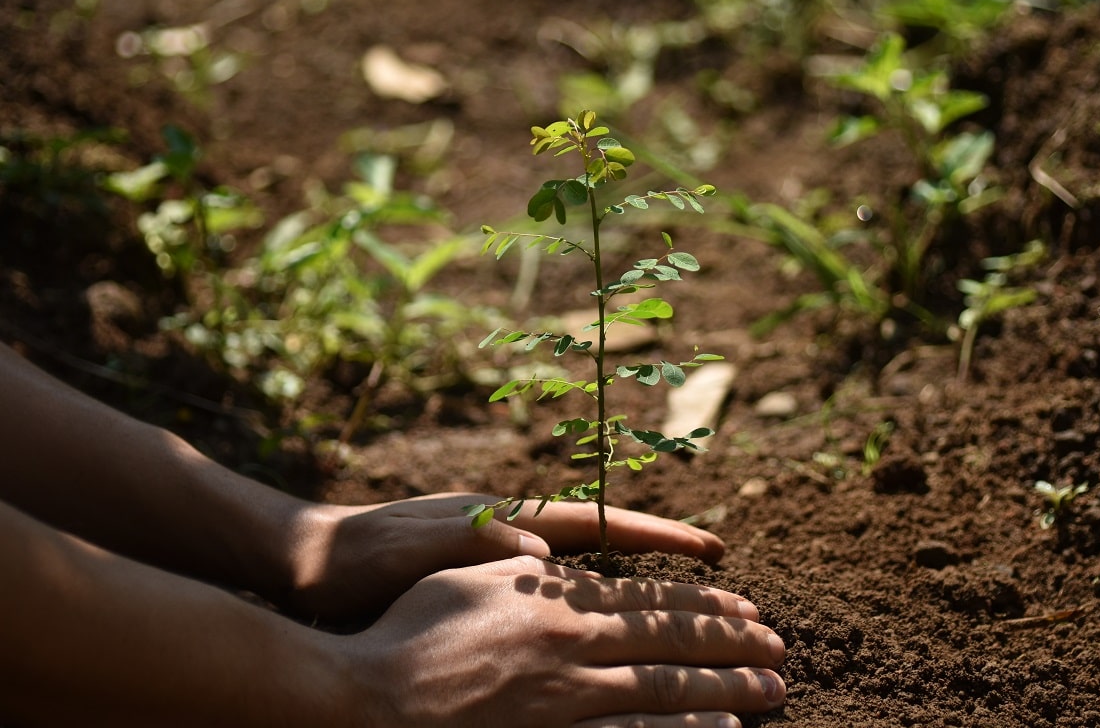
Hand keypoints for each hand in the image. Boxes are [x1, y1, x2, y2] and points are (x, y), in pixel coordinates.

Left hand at [285, 494, 724, 619]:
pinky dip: (600, 608)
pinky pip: (562, 596)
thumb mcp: (414, 551)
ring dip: (647, 594)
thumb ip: (478, 545)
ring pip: (595, 577)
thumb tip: (543, 554)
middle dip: (673, 574)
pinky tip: (621, 632)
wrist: (308, 563)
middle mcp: (515, 536)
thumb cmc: (357, 560)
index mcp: (505, 523)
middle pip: (613, 553)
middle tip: (734, 595)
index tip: (714, 550)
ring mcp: (502, 557)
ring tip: (702, 613)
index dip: (660, 538)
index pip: (601, 526)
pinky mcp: (485, 582)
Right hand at [334, 556, 786, 727]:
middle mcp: (573, 645)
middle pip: (671, 639)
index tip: (746, 606)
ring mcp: (568, 700)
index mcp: (557, 598)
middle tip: (780, 647)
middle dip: (733, 642)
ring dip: (725, 688)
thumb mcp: (461, 573)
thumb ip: (515, 557)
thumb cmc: (406, 626)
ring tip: (770, 691)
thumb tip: (556, 552)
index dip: (703, 600)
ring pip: (666, 689)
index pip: (649, 596)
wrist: (365, 698)